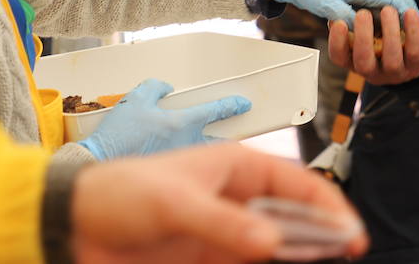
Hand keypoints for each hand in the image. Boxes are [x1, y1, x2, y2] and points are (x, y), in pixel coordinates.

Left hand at [71, 140, 367, 263]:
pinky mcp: (205, 258)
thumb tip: (273, 242)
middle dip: (322, 234)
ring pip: (274, 245)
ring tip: (324, 262)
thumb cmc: (118, 193)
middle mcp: (234, 198)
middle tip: (347, 252)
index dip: (327, 205)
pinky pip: (247, 262)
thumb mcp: (174, 204)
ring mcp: (222, 231)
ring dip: (298, 254)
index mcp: (234, 166)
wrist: (70, 226)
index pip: (295, 183)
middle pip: (292, 216)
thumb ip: (224, 225)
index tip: (349, 231)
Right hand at [77, 79, 250, 160]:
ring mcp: (180, 164)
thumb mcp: (134, 102)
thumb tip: (165, 87)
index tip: (244, 103)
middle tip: (237, 133)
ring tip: (212, 153)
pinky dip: (188, 167)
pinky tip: (181, 168)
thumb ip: (153, 89)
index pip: (215, 111)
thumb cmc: (116, 137)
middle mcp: (186, 145)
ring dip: (209, 154)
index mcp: (181, 123)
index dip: (231, 105)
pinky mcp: (169, 179)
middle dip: (230, 137)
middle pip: (218, 141)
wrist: (98, 170)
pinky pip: (186, 170)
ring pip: (203, 157)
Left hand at [268, 0, 418, 27]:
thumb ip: (342, 16)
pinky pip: (379, 9)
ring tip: (411, 36)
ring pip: (391, 5)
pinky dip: (388, 21)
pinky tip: (391, 33)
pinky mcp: (358, 1)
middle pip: (398, 1)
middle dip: (409, 18)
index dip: (409, 16)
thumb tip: (358, 30)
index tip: (418, 33)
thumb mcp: (325, 2)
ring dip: (400, 21)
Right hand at [328, 8, 418, 85]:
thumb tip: (338, 4)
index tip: (339, 22)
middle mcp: (374, 72)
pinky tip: (409, 12)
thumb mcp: (369, 28)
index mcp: (356, 61)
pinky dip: (412, 31)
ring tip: (388, 9)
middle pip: (364, 63)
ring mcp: (396, 73)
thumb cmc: (385, 34)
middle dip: (362, 38)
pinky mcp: (417, 66)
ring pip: (391, 59)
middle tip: (363, 14)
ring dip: (389, 32)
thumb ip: (355, 20)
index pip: (339, 58)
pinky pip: (415, 51)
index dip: (337, 42)